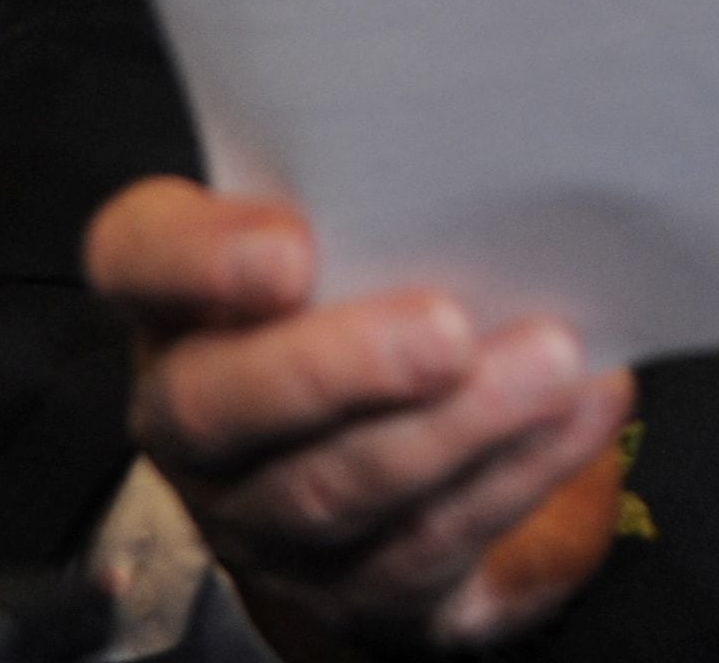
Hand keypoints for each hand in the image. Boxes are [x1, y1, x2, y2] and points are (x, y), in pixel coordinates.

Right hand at [86, 178, 637, 650]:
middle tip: (445, 331)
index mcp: (185, 298)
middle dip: (339, 369)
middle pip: (218, 404)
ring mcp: (262, 516)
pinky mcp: (351, 587)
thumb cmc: (391, 294)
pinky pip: (424, 546)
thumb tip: (500, 131)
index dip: (196, 258)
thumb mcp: (374, 229)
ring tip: (549, 365)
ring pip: (331, 488)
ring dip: (452, 428)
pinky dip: (515, 475)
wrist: (417, 456)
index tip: (291, 249)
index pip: (138, 258)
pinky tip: (579, 412)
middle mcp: (199, 415)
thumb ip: (395, 189)